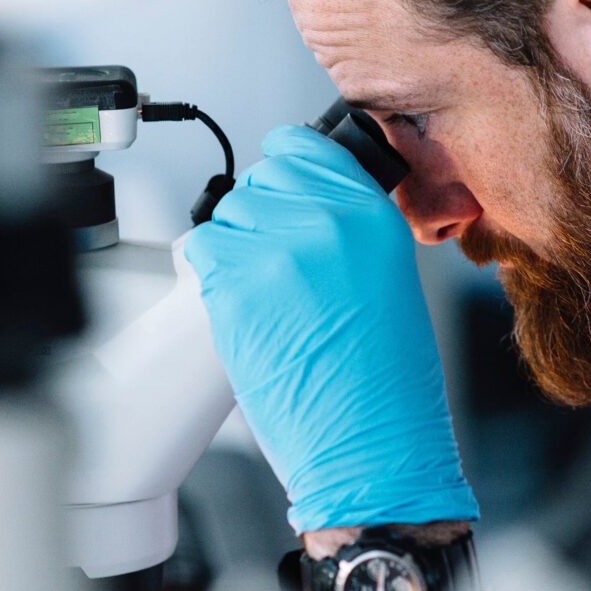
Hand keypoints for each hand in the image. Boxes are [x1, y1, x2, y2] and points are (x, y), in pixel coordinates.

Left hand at [184, 125, 478, 533]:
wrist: (372, 444)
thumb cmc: (386, 379)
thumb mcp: (387, 277)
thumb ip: (346, 227)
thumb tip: (298, 202)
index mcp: (371, 215)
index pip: (299, 147)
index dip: (285, 172)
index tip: (284, 193)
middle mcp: (326, 222)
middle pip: (258, 180)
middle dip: (262, 217)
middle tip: (281, 269)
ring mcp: (276, 251)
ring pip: (227, 216)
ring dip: (238, 250)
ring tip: (270, 298)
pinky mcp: (235, 287)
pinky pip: (203, 251)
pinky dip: (214, 276)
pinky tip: (246, 308)